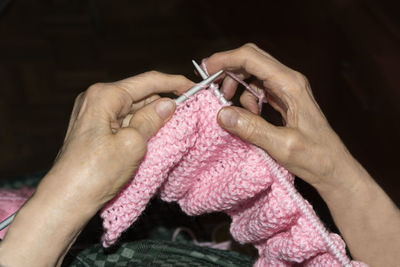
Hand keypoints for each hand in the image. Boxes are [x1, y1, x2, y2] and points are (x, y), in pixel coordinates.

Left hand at [41, 71, 193, 208]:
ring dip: (153, 117)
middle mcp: (97, 99)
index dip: (174, 83)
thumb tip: (169, 104)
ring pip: (133, 109)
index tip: (194, 87)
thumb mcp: (132, 144)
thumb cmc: (94, 173)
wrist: (67, 200)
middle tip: (189, 111)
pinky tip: (155, 136)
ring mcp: (94, 114)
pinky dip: (141, 127)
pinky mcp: (95, 129)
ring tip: (175, 127)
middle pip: (140, 94)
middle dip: (164, 103)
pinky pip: (124, 122)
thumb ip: (152, 119)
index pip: (147, 81)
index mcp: (105, 96)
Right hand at [205, 44, 399, 265]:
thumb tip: (222, 113)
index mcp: (290, 85)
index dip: (225, 59)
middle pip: (251, 60)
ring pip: (253, 74)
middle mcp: (289, 81)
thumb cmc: (315, 157)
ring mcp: (287, 90)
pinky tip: (249, 116)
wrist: (333, 169)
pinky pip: (258, 90)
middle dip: (227, 70)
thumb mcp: (282, 145)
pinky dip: (247, 99)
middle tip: (210, 87)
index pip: (251, 58)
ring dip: (236, 86)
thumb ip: (252, 128)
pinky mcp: (284, 100)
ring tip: (230, 108)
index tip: (205, 70)